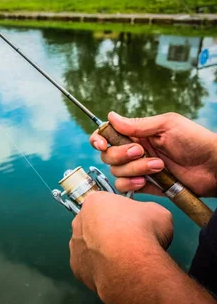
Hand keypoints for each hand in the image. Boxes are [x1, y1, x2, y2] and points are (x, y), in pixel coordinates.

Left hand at [70, 192, 173, 293]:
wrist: (132, 264)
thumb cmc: (143, 232)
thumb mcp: (157, 211)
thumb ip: (147, 211)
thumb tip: (148, 217)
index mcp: (95, 201)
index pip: (107, 204)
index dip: (123, 214)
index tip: (133, 223)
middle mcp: (79, 220)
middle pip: (94, 224)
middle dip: (109, 231)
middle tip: (128, 242)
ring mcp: (75, 244)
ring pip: (89, 246)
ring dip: (102, 250)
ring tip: (123, 259)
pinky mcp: (76, 266)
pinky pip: (88, 265)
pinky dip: (99, 268)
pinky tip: (114, 271)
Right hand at [90, 112, 216, 196]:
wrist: (215, 167)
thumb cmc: (195, 141)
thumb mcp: (167, 125)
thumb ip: (137, 124)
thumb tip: (110, 116)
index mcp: (138, 134)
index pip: (108, 136)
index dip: (99, 139)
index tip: (102, 143)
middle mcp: (134, 151)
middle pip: (108, 155)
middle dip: (121, 154)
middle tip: (141, 151)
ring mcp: (139, 169)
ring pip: (116, 171)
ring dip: (134, 168)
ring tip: (158, 166)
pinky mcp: (145, 186)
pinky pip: (124, 187)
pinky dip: (131, 184)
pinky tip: (146, 180)